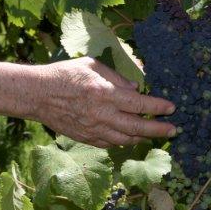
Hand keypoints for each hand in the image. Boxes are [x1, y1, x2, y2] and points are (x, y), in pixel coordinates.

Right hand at [34, 57, 176, 147]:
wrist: (37, 94)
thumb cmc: (64, 74)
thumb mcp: (91, 65)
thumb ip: (115, 77)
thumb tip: (134, 89)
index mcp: (105, 93)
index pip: (139, 103)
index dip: (157, 107)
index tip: (171, 108)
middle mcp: (102, 114)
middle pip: (137, 127)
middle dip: (158, 129)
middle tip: (173, 130)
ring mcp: (93, 129)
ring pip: (124, 140)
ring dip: (142, 138)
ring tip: (152, 135)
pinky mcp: (85, 138)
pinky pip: (109, 143)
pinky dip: (122, 142)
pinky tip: (129, 138)